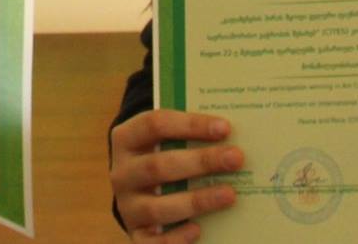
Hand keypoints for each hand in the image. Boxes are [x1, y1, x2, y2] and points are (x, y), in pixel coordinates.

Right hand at [108, 108, 243, 241]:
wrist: (138, 192)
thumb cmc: (162, 158)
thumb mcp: (164, 142)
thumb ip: (189, 137)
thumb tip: (232, 136)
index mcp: (126, 139)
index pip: (154, 124)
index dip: (190, 125)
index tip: (225, 128)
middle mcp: (121, 172)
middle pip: (158, 165)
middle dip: (200, 161)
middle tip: (235, 158)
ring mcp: (127, 206)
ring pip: (157, 206)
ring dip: (197, 200)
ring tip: (230, 194)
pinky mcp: (136, 235)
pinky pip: (153, 242)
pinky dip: (176, 237)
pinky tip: (199, 230)